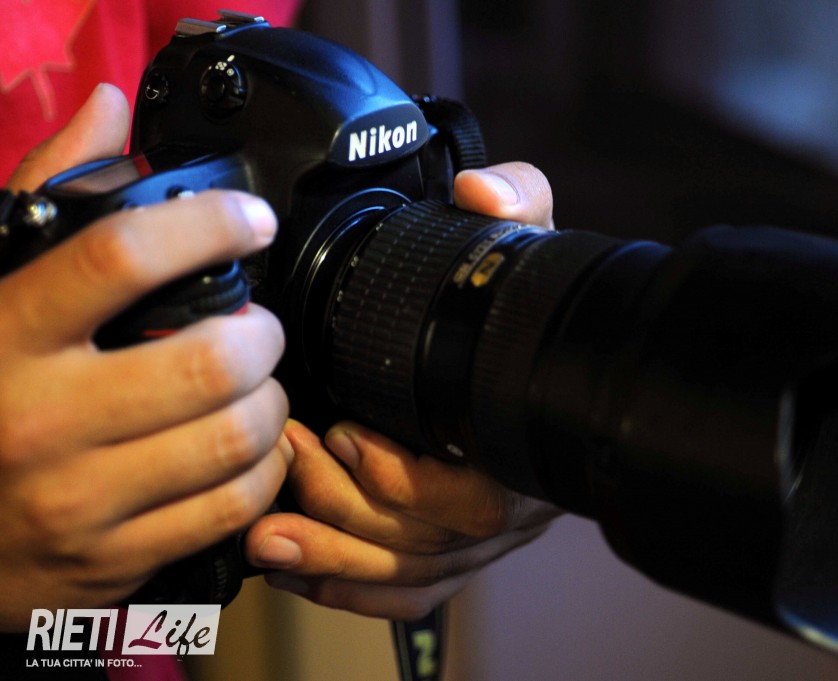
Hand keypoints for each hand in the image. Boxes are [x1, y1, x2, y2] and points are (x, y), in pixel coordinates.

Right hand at [0, 84, 291, 629]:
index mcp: (2, 335)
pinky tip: (250, 448)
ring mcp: (77, 498)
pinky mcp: (113, 560)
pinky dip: (266, 469)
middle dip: (261, 333)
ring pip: (235, 436)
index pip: (121, 257)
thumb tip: (107, 110)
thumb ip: (46, 198)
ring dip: (271, 401)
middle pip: (210, 360)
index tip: (249, 220)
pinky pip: (233, 506)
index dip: (208, 225)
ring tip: (254, 385)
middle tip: (254, 326)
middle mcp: (38, 418)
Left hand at [245, 162, 561, 619]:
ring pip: (413, 572)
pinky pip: (412, 591)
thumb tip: (480, 193)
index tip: (346, 434)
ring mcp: (484, 532)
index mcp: (527, 441)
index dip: (408, 482)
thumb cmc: (534, 317)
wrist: (550, 363)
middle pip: (430, 542)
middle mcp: (512, 500)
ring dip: (336, 559)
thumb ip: (518, 202)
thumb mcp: (533, 249)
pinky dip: (356, 590)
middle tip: (288, 459)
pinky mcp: (458, 547)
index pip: (480, 497)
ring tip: (266, 536)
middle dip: (348, 512)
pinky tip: (301, 574)